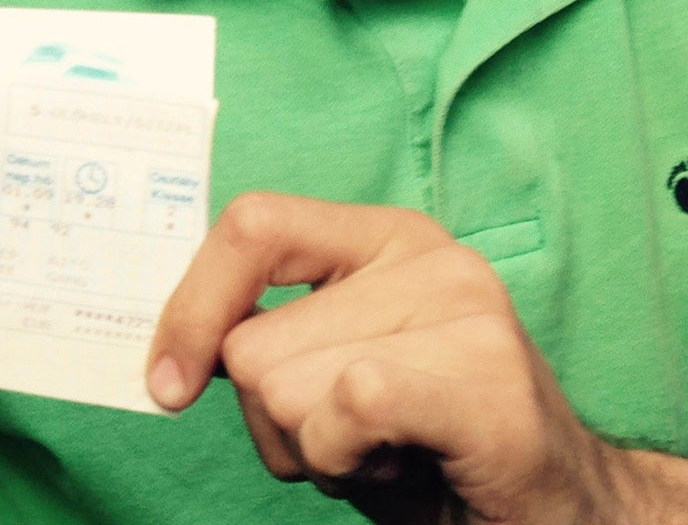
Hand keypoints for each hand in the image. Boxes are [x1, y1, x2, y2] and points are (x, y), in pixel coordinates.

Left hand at [150, 195, 625, 524]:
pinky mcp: (491, 386)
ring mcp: (469, 314)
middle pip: (253, 342)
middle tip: (354, 438)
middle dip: (277, 419)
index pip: (250, 227)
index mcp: (382, 237)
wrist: (556, 516)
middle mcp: (430, 256)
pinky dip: (347, 456)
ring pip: (286, 388)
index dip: (190, 308)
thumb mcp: (330, 369)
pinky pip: (351, 404)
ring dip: (317, 451)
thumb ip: (266, 336)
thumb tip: (165, 355)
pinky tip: (402, 465)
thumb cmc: (424, 446)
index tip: (167, 382)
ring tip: (388, 451)